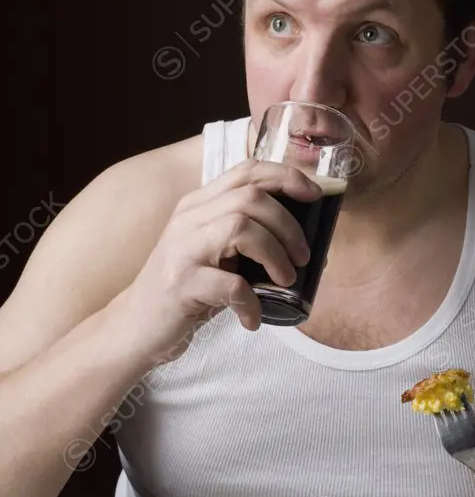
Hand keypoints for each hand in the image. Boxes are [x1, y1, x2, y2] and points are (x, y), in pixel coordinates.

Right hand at [117, 160, 320, 359]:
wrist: (136, 326)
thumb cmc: (188, 290)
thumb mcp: (217, 255)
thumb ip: (250, 240)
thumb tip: (309, 244)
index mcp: (199, 204)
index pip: (247, 170)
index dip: (287, 177)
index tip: (316, 196)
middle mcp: (188, 218)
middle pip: (251, 197)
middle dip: (289, 225)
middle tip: (303, 257)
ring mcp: (181, 249)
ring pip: (241, 228)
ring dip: (275, 255)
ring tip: (284, 282)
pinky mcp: (180, 283)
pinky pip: (230, 285)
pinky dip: (251, 302)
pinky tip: (252, 318)